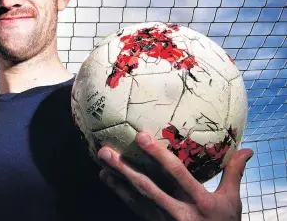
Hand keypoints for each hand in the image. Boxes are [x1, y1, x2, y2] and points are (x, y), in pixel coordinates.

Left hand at [98, 132, 253, 220]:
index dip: (158, 155)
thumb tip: (246, 150)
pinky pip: (135, 207)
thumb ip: (234, 174)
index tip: (142, 136)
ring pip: (137, 198)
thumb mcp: (232, 201)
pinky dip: (120, 192)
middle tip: (106, 152)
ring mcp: (164, 220)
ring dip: (117, 180)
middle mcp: (179, 212)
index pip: (177, 174)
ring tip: (101, 163)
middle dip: (125, 170)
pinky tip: (107, 178)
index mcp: (200, 202)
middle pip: (148, 188)